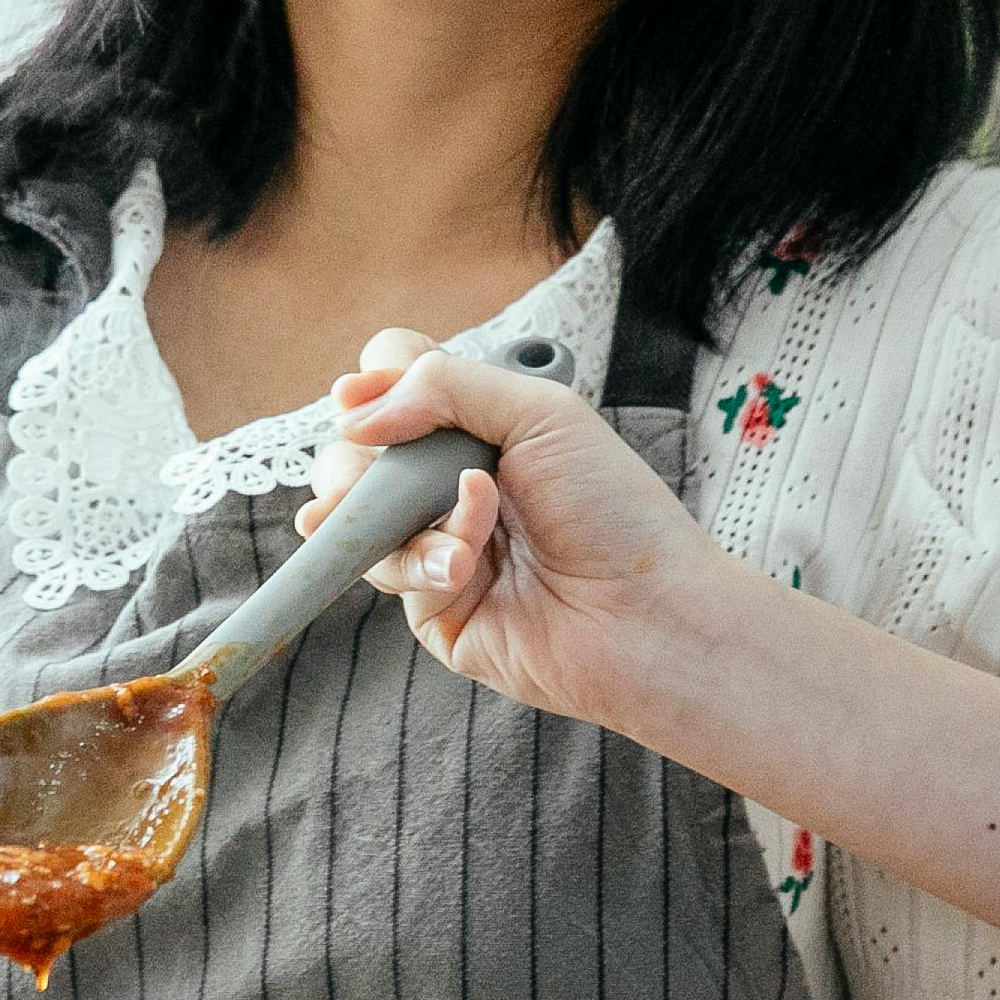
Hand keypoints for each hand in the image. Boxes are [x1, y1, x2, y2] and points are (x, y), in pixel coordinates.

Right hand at [302, 327, 739, 733]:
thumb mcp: (541, 413)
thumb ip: (445, 386)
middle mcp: (450, 484)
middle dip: (358, 459)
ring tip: (461, 534)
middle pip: (353, 454)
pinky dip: (428, 559)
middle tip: (383, 464)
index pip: (395, 386)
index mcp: (481, 429)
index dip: (372, 386)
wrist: (645, 614)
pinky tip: (467, 565)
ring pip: (355, 516)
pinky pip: (392, 571)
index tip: (359, 395)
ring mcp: (437, 546)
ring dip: (394, 515)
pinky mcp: (433, 607)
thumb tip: (353, 410)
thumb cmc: (615, 511)